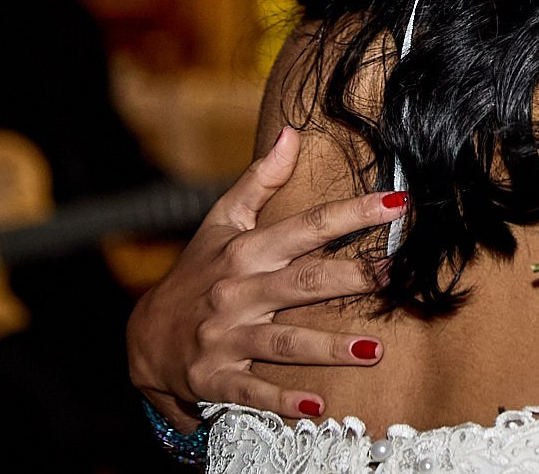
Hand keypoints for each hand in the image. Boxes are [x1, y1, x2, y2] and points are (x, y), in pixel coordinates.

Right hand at [125, 127, 406, 427]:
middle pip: (302, 282)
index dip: (351, 213)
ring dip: (328, 347)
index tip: (396, 203)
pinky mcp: (215, 377)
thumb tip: (291, 132)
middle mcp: (237, 292)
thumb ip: (258, 179)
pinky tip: (318, 406)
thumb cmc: (195, 274)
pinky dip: (283, 399)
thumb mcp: (220, 223)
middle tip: (396, 275)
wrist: (142, 339)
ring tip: (374, 349)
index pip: (306, 226)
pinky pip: (252, 390)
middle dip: (351, 278)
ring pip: (283, 340)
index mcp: (246, 252)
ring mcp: (225, 337)